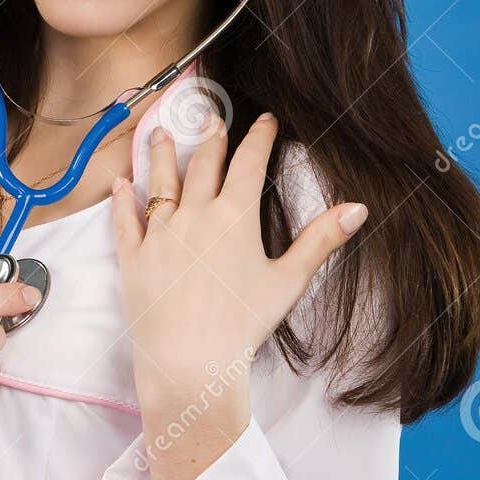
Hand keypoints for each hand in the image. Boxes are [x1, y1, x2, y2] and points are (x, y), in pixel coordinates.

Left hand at [110, 110, 368, 435]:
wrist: (191, 361)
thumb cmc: (243, 324)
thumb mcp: (288, 280)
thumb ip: (321, 240)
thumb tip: (358, 208)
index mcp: (234, 217)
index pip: (249, 163)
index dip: (259, 138)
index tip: (265, 120)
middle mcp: (193, 215)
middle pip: (202, 165)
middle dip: (211, 138)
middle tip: (212, 118)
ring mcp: (159, 234)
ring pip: (160, 183)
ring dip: (161, 154)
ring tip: (160, 133)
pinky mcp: (133, 257)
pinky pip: (125, 219)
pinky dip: (123, 199)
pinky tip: (121, 183)